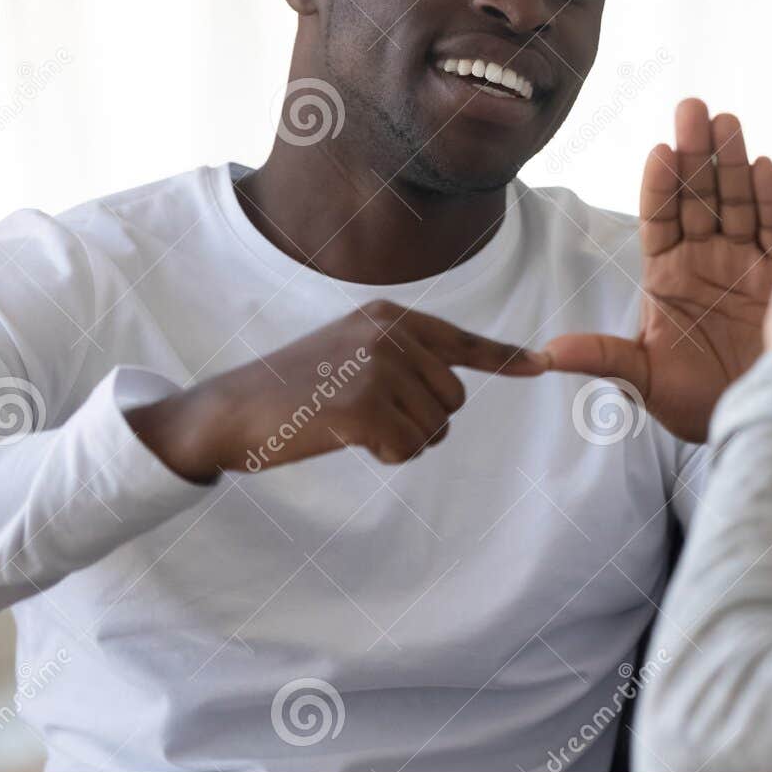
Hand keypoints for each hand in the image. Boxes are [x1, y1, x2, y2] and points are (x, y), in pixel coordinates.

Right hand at [126, 300, 549, 478]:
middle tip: (368, 414)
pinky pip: (409, 449)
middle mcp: (389, 334)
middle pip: (454, 399)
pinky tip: (346, 439)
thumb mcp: (350, 350)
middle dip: (422, 420)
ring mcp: (376, 368)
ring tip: (351, 423)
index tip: (542, 365)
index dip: (505, 358)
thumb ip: (402, 357)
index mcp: (389, 317)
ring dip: (402, 440)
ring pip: (435, 428)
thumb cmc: (292, 389)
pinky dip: (386, 455)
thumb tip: (454, 384)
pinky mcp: (362, 407)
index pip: (462, 341)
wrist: (229, 411)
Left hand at [542, 99, 771, 441]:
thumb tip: (544, 354)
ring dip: (731, 162)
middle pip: (698, 197)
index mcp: (666, 276)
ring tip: (726, 122)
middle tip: (692, 109)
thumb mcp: (642, 380)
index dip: (659, 185)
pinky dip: (771, 198)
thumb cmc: (693, 403)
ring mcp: (743, 263)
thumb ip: (603, 358)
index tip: (659, 151)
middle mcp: (704, 260)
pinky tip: (763, 166)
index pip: (658, 219)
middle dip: (696, 153)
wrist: (756, 421)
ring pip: (736, 202)